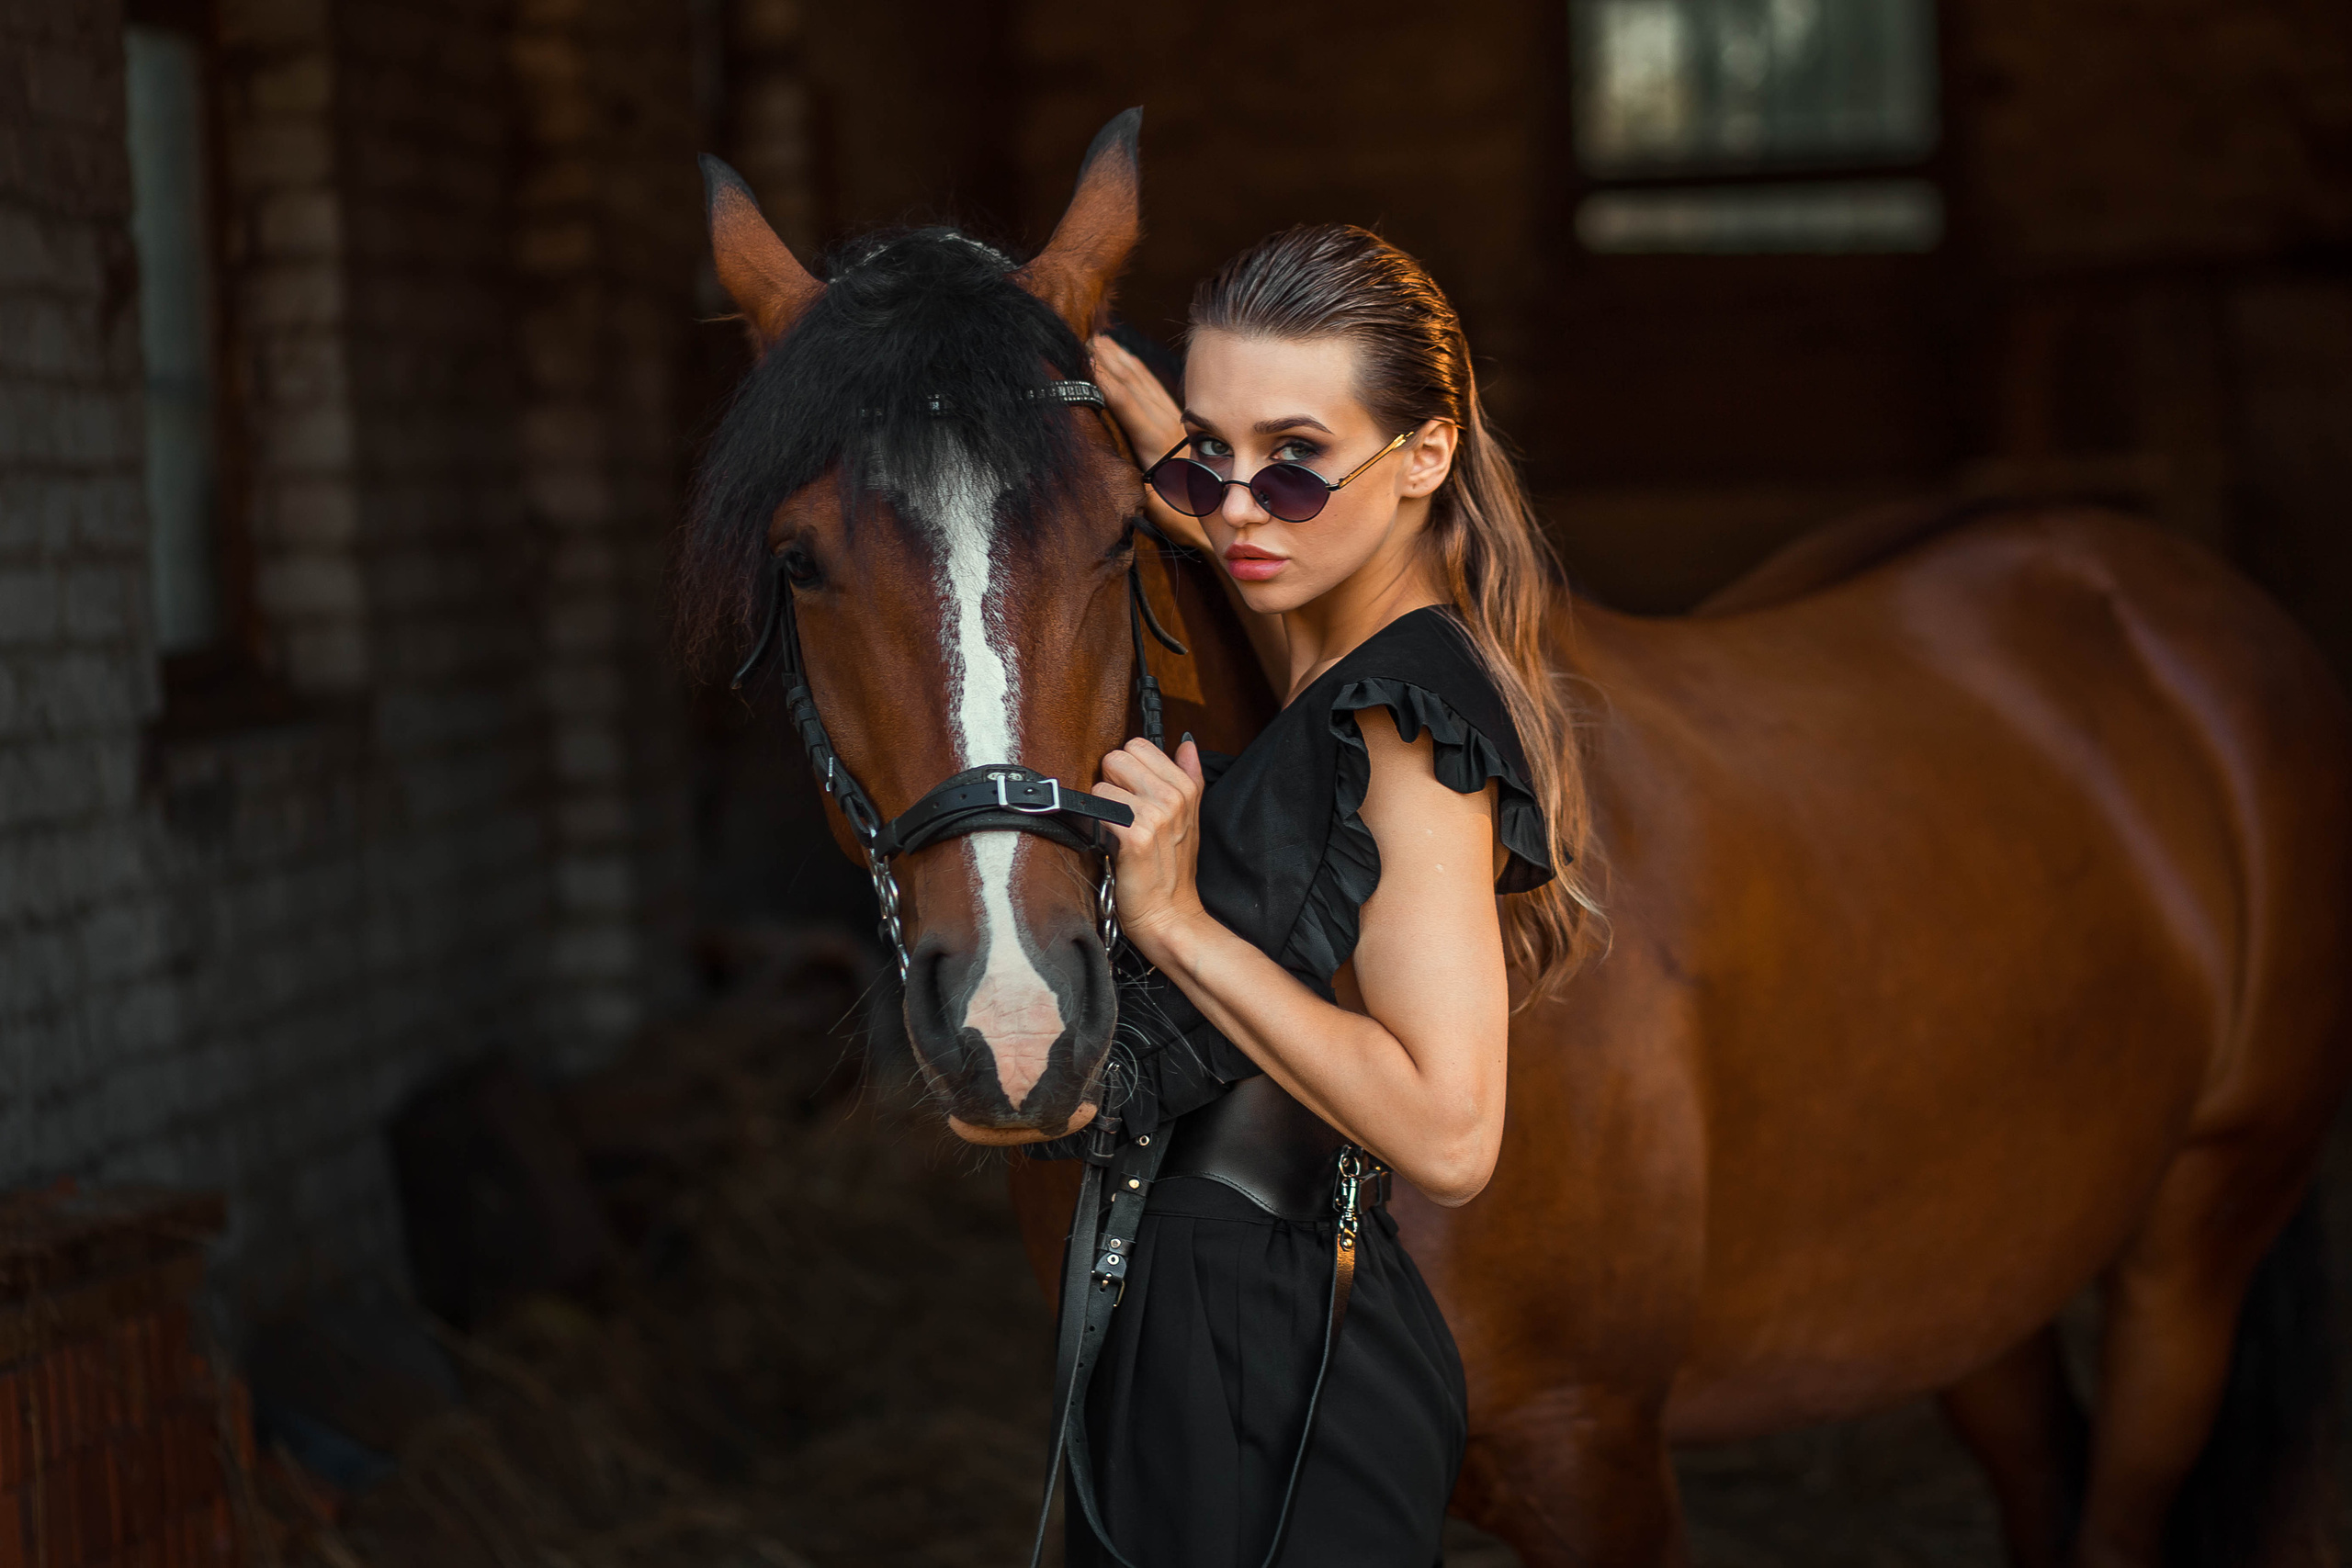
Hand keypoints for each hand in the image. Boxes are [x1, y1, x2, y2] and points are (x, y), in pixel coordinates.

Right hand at [1091, 334, 1210, 552]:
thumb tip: (1136, 482)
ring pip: (1143, 382)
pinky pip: (1154, 388)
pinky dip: (1137, 369)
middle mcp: (1165, 426)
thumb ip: (1150, 494)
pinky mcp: (1177, 421)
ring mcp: (1172, 420)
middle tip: (1084, 339)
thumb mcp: (1164, 509)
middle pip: (1132, 385)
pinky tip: (1127, 358)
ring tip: (1099, 340)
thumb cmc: (1188, 517)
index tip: (1085, 363)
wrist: (1225, 512)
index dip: (1105, 384)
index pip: (1127, 405)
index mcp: (1157, 445)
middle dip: (1108, 361)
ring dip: (1120, 359)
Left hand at [1095, 733, 1206, 961]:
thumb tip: (1186, 743)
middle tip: (1122, 811)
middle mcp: (1174, 797)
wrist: (1168, 913)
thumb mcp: (1189, 818)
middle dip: (1111, 781)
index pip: (1139, 745)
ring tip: (1117, 829)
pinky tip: (1110, 841)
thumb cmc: (1171, 868)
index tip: (1131, 793)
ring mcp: (1157, 815)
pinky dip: (1096, 824)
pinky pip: (1098, 808)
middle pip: (1118, 757)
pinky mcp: (1136, 836)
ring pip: (1103, 783)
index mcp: (1186, 787)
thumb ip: (1188, 776)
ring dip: (1102, 807)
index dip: (1126, 768)